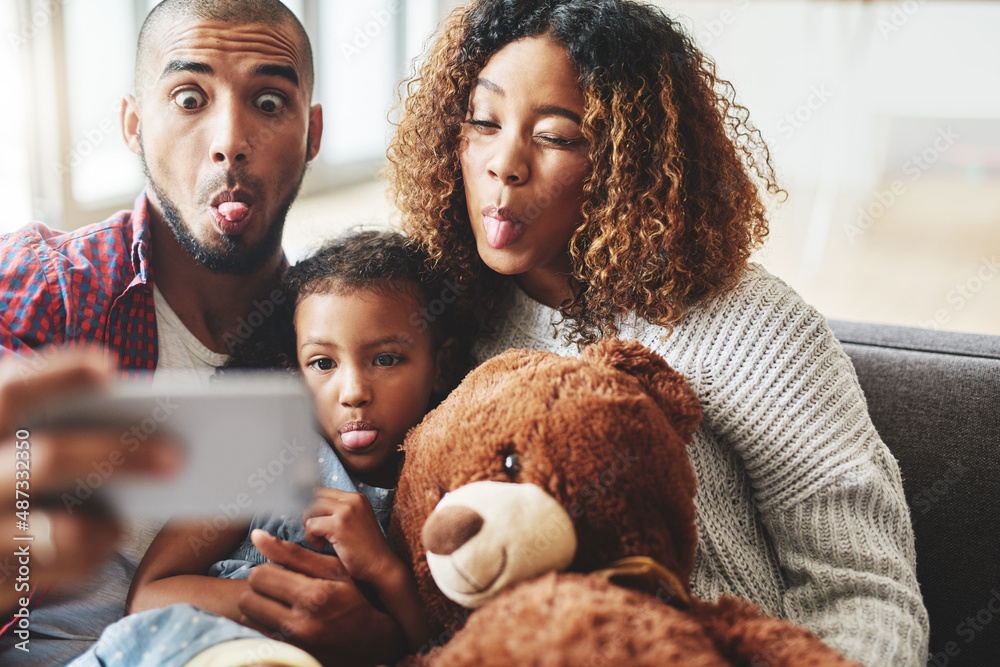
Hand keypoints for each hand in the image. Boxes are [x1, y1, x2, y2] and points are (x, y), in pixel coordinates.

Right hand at [0, 351, 180, 610]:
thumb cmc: (6, 482)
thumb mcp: (11, 449)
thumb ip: (49, 432)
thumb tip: (145, 427)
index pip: (9, 391)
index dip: (56, 374)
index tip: (107, 367)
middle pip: (48, 459)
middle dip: (118, 454)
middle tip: (174, 457)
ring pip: (64, 531)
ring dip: (107, 524)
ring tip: (124, 520)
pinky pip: (66, 570)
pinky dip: (93, 555)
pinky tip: (101, 542)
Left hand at [239, 529, 407, 665]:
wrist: (375, 638)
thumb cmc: (357, 595)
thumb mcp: (334, 569)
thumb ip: (294, 553)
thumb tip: (257, 535)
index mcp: (313, 595)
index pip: (261, 575)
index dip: (268, 569)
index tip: (280, 570)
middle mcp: (301, 622)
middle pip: (249, 598)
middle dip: (259, 589)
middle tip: (276, 586)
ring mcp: (293, 643)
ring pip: (248, 618)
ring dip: (259, 607)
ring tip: (278, 602)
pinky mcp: (289, 654)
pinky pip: (257, 634)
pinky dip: (263, 624)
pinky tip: (281, 618)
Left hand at [302, 487, 398, 583]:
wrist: (380, 565)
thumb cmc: (366, 548)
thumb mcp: (356, 521)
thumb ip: (339, 511)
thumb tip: (311, 508)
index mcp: (357, 498)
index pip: (323, 492)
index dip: (316, 509)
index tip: (320, 524)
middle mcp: (352, 500)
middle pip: (315, 498)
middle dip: (310, 516)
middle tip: (318, 533)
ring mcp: (346, 511)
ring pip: (310, 510)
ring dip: (310, 526)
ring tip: (320, 540)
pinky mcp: (339, 525)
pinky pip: (311, 525)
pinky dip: (311, 538)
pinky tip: (322, 546)